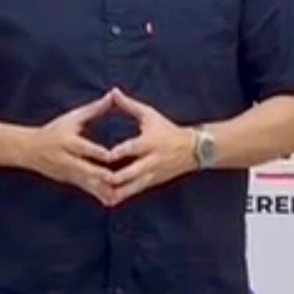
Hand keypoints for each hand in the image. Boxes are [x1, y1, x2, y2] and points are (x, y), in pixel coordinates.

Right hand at [19, 95, 115, 201]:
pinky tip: (111, 201)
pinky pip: (85, 189)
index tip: (112, 156)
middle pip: (83, 168)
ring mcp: (66, 172)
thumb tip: (113, 95)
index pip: (83, 147)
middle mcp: (65, 158)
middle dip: (98, 175)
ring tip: (116, 196)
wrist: (28, 149)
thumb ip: (94, 109)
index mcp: (66, 141)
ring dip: (100, 189)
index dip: (96, 152)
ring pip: (85, 182)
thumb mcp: (72, 118)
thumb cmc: (54, 130)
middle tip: (114, 179)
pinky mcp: (68, 180)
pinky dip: (97, 195)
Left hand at [98, 88, 195, 205]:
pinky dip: (124, 196)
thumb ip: (128, 105)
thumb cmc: (167, 129)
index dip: (119, 152)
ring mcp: (153, 174)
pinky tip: (109, 202)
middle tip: (99, 180)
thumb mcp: (149, 115)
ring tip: (102, 197)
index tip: (104, 156)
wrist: (193, 148)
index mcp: (149, 142)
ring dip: (119, 191)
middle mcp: (151, 160)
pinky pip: (137, 191)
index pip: (133, 148)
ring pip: (134, 186)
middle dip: (117, 177)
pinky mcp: (153, 182)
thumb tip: (113, 91)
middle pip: (133, 171)